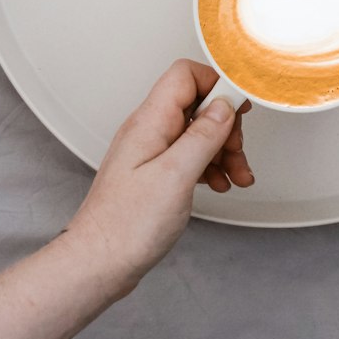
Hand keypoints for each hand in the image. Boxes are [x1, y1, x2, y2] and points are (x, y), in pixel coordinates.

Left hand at [65, 59, 252, 299]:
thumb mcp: (175, 176)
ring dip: (222, 150)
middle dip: (225, 125)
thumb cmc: (125, 226)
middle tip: (236, 151)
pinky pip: (189, 155)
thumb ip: (202, 135)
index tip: (240, 107)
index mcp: (150, 122)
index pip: (186, 75)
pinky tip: (219, 183)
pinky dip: (210, 166)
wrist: (98, 263)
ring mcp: (150, 152)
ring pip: (197, 132)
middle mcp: (148, 131)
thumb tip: (224, 105)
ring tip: (236, 175)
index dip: (218, 84)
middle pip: (197, 104)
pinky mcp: (154, 173)